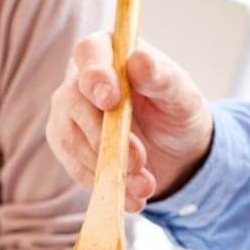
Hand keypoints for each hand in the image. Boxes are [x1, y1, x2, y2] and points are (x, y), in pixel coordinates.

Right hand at [45, 33, 214, 210]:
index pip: (89, 52)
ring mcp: (69, 115)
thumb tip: (139, 60)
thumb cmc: (177, 111)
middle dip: (104, 136)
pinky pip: (76, 168)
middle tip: (138, 160)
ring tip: (145, 185)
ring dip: (107, 167)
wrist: (175, 152)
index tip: (110, 100)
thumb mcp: (181, 94)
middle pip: (74, 101)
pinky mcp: (68, 147)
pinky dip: (105, 185)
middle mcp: (80, 80)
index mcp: (109, 53)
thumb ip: (162, 76)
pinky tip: (132, 197)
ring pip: (71, 140)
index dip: (95, 75)